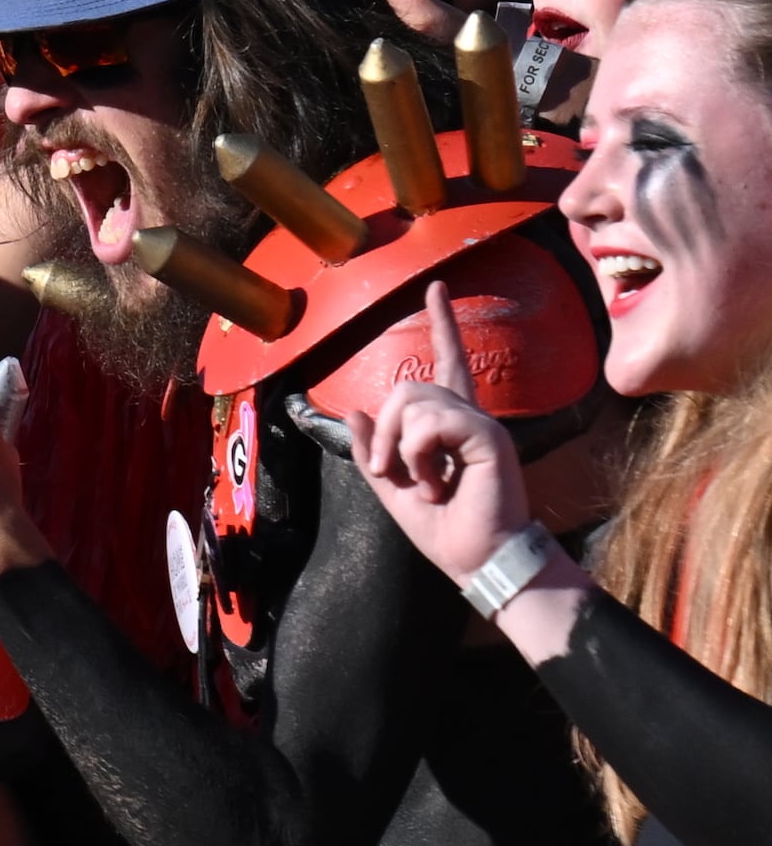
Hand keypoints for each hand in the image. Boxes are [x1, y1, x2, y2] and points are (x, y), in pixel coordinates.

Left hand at [342, 285, 585, 593]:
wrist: (477, 557)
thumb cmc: (443, 527)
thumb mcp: (391, 487)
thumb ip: (374, 451)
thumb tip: (358, 409)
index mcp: (450, 425)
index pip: (447, 364)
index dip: (443, 325)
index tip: (436, 287)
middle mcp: (469, 415)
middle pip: (407, 387)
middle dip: (385, 432)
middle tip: (396, 472)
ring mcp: (480, 422)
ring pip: (413, 402)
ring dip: (401, 448)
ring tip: (425, 482)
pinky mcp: (487, 435)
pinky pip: (430, 424)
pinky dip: (418, 455)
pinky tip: (436, 481)